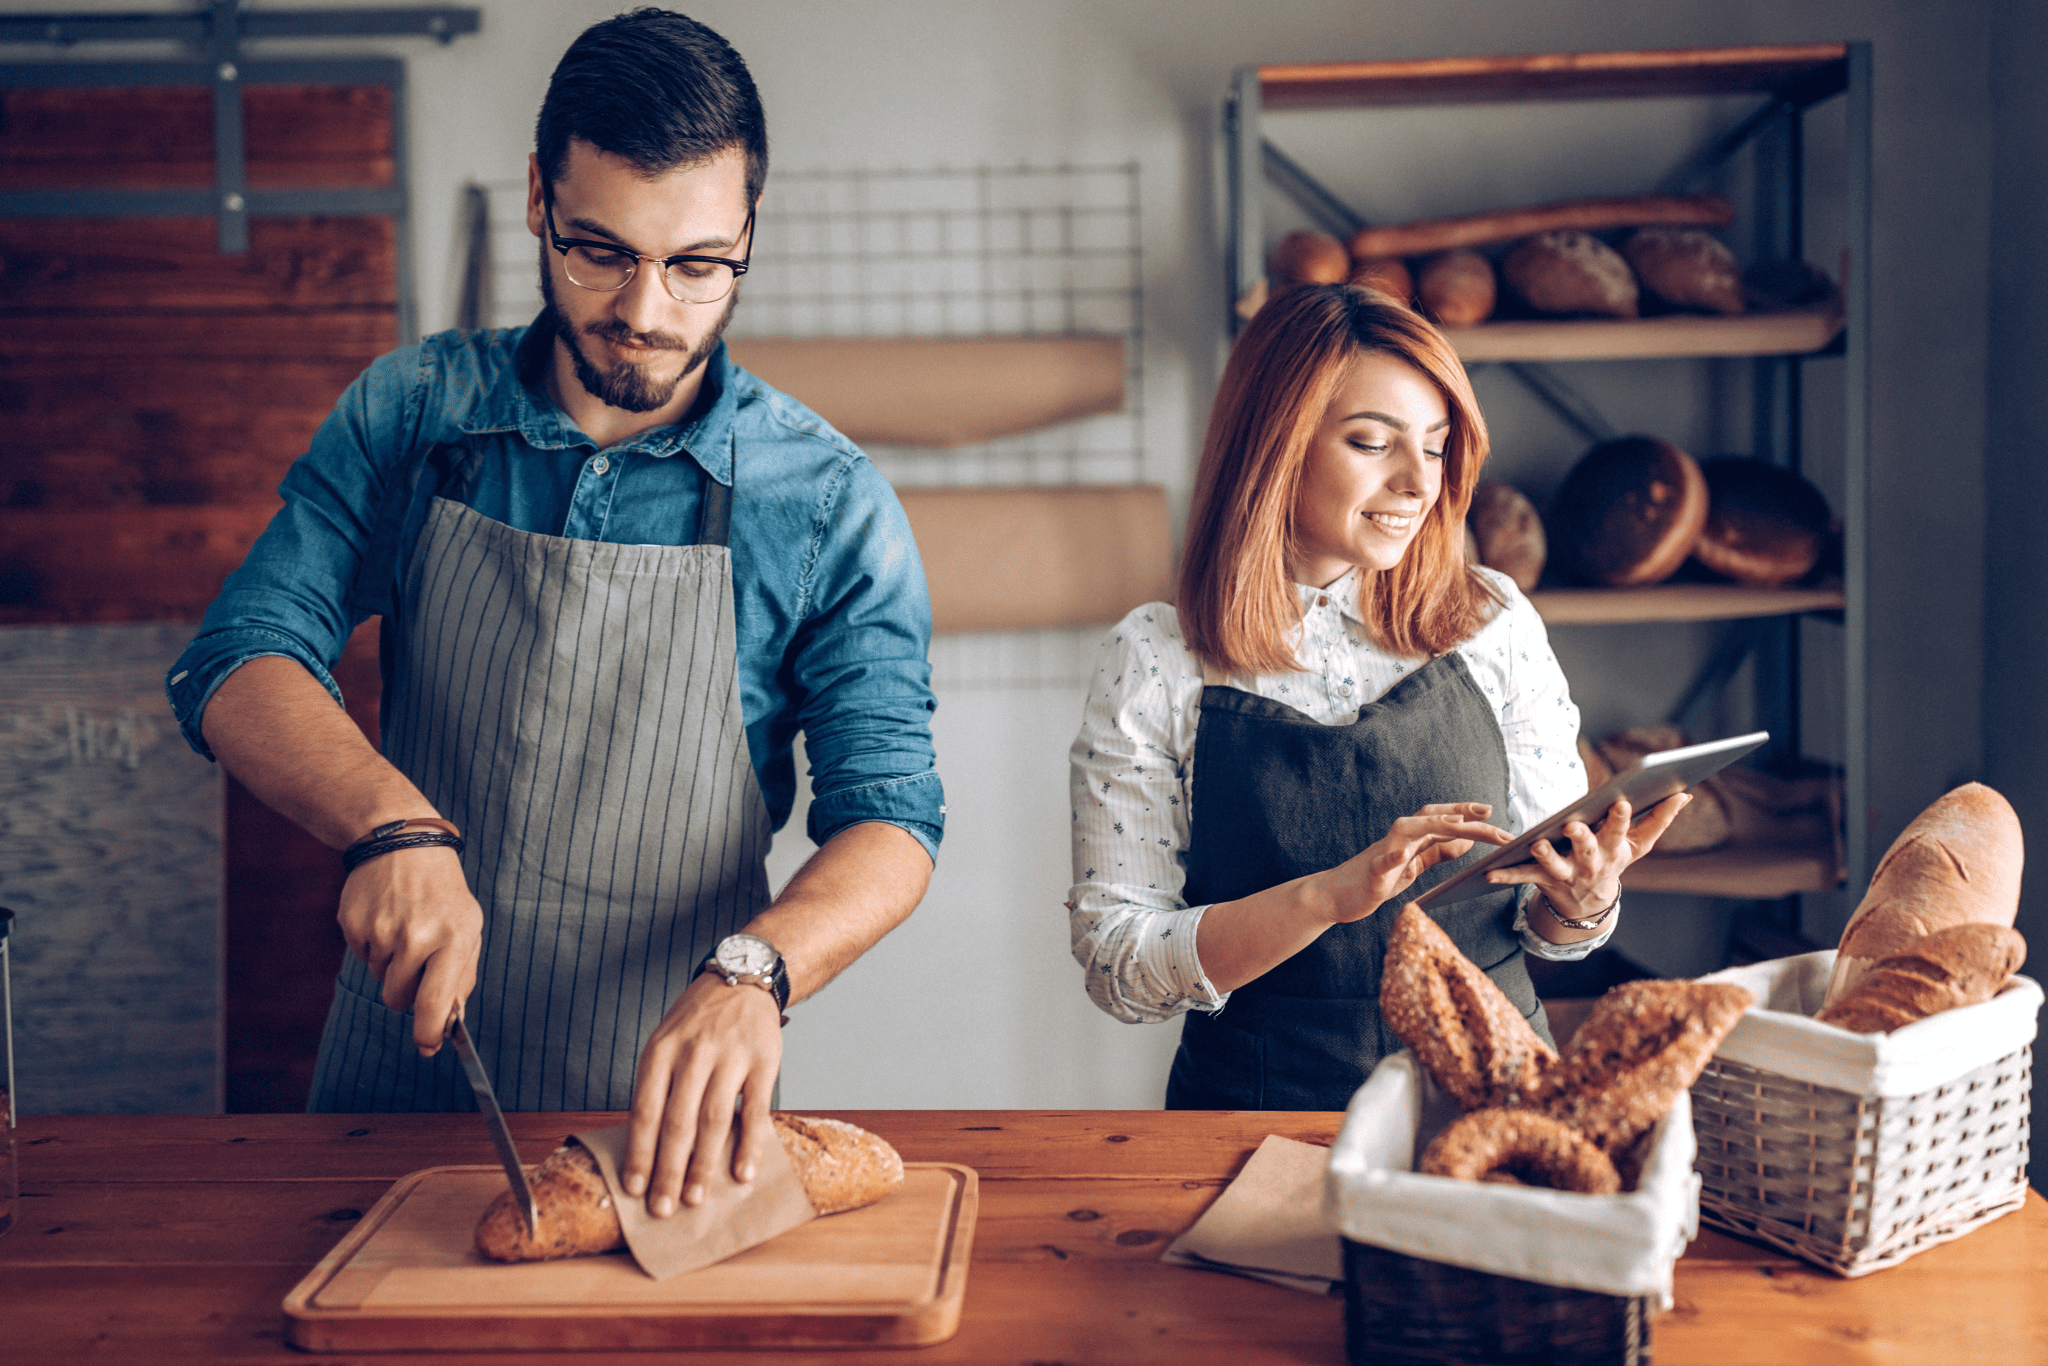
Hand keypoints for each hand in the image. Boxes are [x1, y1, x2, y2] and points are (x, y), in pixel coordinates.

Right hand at [336, 845, 482, 1054]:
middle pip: (399, 999)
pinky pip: (363, 958)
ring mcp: (381, 931)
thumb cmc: (443, 892)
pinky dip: (374, 946)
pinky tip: (386, 917)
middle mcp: (415, 937)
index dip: (428, 1032)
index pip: (435, 1001)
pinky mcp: (352, 925)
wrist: (402, 843)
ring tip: (404, 926)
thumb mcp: (468, 926)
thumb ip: (462, 975)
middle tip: (417, 960)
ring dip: (392, 965)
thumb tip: (449, 1020)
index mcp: (452, 937)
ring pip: (381, 979)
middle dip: (407, 993)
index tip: (427, 1048)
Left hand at [624, 971, 782, 1216]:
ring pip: (713, 1120)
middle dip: (669, 1170)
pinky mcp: (764, 1061)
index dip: (640, 1153)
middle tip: (662, 1209)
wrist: (744, 977)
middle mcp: (693, 1053)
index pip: (645, 1110)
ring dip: (704, 1166)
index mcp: (661, 1050)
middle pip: (677, 1122)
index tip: (634, 1189)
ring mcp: (730, 1056)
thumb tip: (647, 1149)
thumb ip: (658, 1086)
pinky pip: (756, 1110)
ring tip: (696, 1199)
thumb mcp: (666, 1040)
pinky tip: (743, 1173)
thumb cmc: (697, 1020)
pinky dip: (749, 1145)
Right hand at [1321, 801, 1513, 922]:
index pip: (1442, 819)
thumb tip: (1467, 840)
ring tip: (1456, 824)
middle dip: (1459, 812)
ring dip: (1432, 824)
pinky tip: (1403, 855)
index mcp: (1412, 839)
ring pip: (1407, 830)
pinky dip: (1392, 857)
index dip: (1465, 813)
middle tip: (1488, 813)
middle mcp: (1399, 839)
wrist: (1337, 895)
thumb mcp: (1413, 866)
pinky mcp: (1371, 874)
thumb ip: (1438, 851)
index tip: (1490, 811)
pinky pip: (1381, 863)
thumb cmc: (1376, 880)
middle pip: (1430, 817)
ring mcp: (1383, 853)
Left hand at [1486, 792, 1690, 923]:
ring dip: (1545, 856)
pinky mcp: (1541, 880)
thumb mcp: (1639, 846)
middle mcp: (1590, 863)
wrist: (1588, 903)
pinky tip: (1488, 874)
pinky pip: (1522, 877)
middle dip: (1582, 838)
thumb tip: (1685, 794)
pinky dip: (1505, 876)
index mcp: (1614, 850)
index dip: (1619, 818)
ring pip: (1554, 864)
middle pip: (1587, 849)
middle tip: (1574, 826)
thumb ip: (1660, 819)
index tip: (1621, 801)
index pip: (1619, 831)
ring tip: (1536, 845)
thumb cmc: (1615, 860)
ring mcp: (1565, 873)